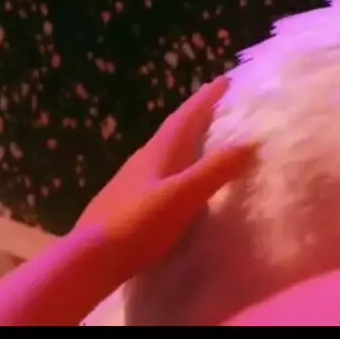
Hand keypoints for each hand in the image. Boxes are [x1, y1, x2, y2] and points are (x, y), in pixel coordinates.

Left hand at [73, 77, 254, 279]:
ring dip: (186, 142)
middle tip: (220, 107)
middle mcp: (144, 158)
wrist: (90, 258)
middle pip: (175, 129)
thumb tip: (249, 142)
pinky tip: (179, 182)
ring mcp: (132, 181)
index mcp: (159, 151)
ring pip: (166, 152)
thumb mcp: (184, 195)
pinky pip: (160, 173)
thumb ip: (216, 169)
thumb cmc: (139, 223)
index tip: (226, 79)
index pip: (186, 116)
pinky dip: (177, 167)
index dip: (206, 98)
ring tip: (205, 142)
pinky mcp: (127, 202)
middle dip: (198, 116)